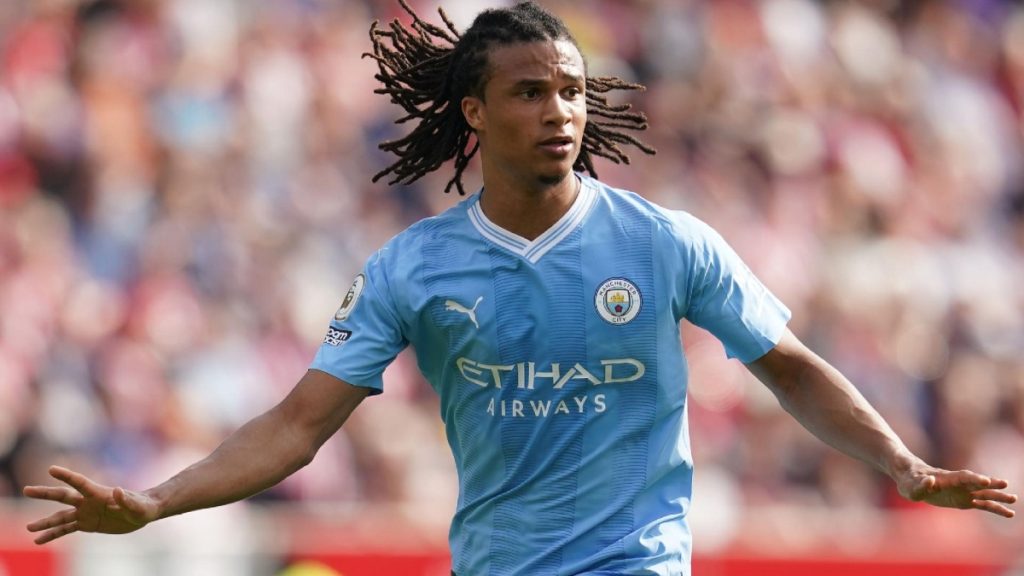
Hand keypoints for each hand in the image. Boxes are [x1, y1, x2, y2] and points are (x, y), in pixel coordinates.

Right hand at [23, 466, 160, 543]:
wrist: (143, 513)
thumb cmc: (143, 507)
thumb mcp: (138, 506)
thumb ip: (127, 499)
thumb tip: (117, 490)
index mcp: (99, 493)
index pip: (80, 482)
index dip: (67, 475)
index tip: (51, 469)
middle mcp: (88, 502)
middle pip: (63, 496)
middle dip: (45, 493)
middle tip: (26, 490)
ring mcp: (86, 513)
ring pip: (61, 516)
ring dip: (45, 522)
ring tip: (29, 528)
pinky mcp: (87, 524)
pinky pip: (66, 530)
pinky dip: (52, 535)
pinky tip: (38, 540)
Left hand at [897, 466, 1016, 517]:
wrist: (911, 479)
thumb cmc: (910, 481)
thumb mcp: (911, 485)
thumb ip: (921, 484)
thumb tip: (930, 480)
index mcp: (946, 478)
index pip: (962, 477)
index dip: (973, 479)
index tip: (985, 480)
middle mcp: (958, 483)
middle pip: (976, 483)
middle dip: (990, 484)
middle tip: (1005, 485)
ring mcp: (963, 491)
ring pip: (983, 493)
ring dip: (998, 496)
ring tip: (1014, 499)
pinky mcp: (964, 500)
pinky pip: (982, 504)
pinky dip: (995, 508)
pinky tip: (1009, 513)